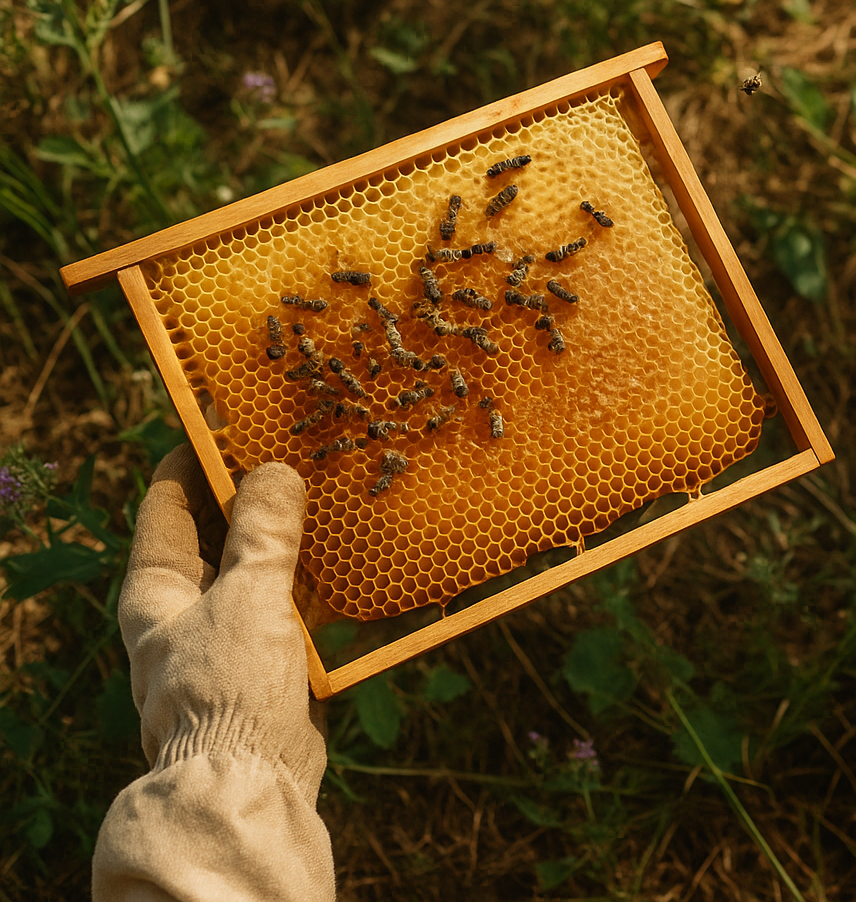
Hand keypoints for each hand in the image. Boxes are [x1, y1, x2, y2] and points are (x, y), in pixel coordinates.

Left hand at [119, 444, 324, 798]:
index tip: (238, 414)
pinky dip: (321, 578)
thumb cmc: (229, 689)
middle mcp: (187, 607)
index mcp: (157, 588)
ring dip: (297, 534)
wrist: (253, 783)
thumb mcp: (248, 598)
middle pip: (221, 527)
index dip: (200, 453)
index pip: (169, 498)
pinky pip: (295, 602)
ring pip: (264, 563)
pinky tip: (358, 553)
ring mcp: (229, 632)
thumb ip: (264, 534)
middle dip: (260, 489)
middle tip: (305, 445)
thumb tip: (276, 472)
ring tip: (337, 487)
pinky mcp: (270, 659)